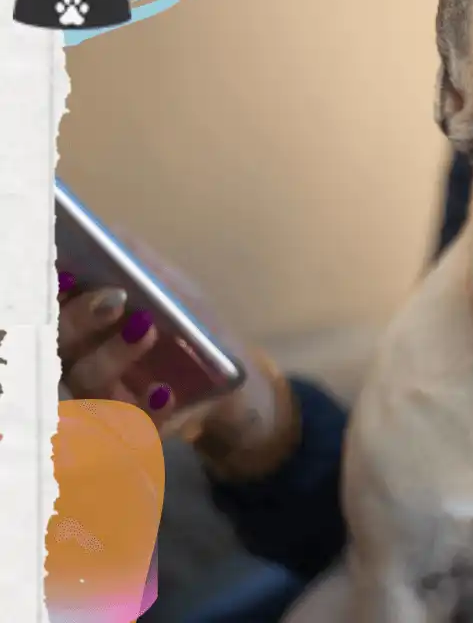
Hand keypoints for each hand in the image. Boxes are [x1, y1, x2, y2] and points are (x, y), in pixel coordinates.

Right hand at [56, 234, 297, 479]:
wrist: (234, 379)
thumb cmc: (191, 326)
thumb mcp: (174, 289)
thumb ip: (138, 263)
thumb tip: (108, 234)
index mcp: (81, 321)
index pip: (47, 306)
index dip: (47, 292)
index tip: (63, 271)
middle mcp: (78, 360)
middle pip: (59, 341)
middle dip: (79, 318)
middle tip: (114, 298)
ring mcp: (100, 397)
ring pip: (86, 380)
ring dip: (112, 355)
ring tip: (146, 329)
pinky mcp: (129, 430)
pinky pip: (127, 424)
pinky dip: (146, 408)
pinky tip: (165, 392)